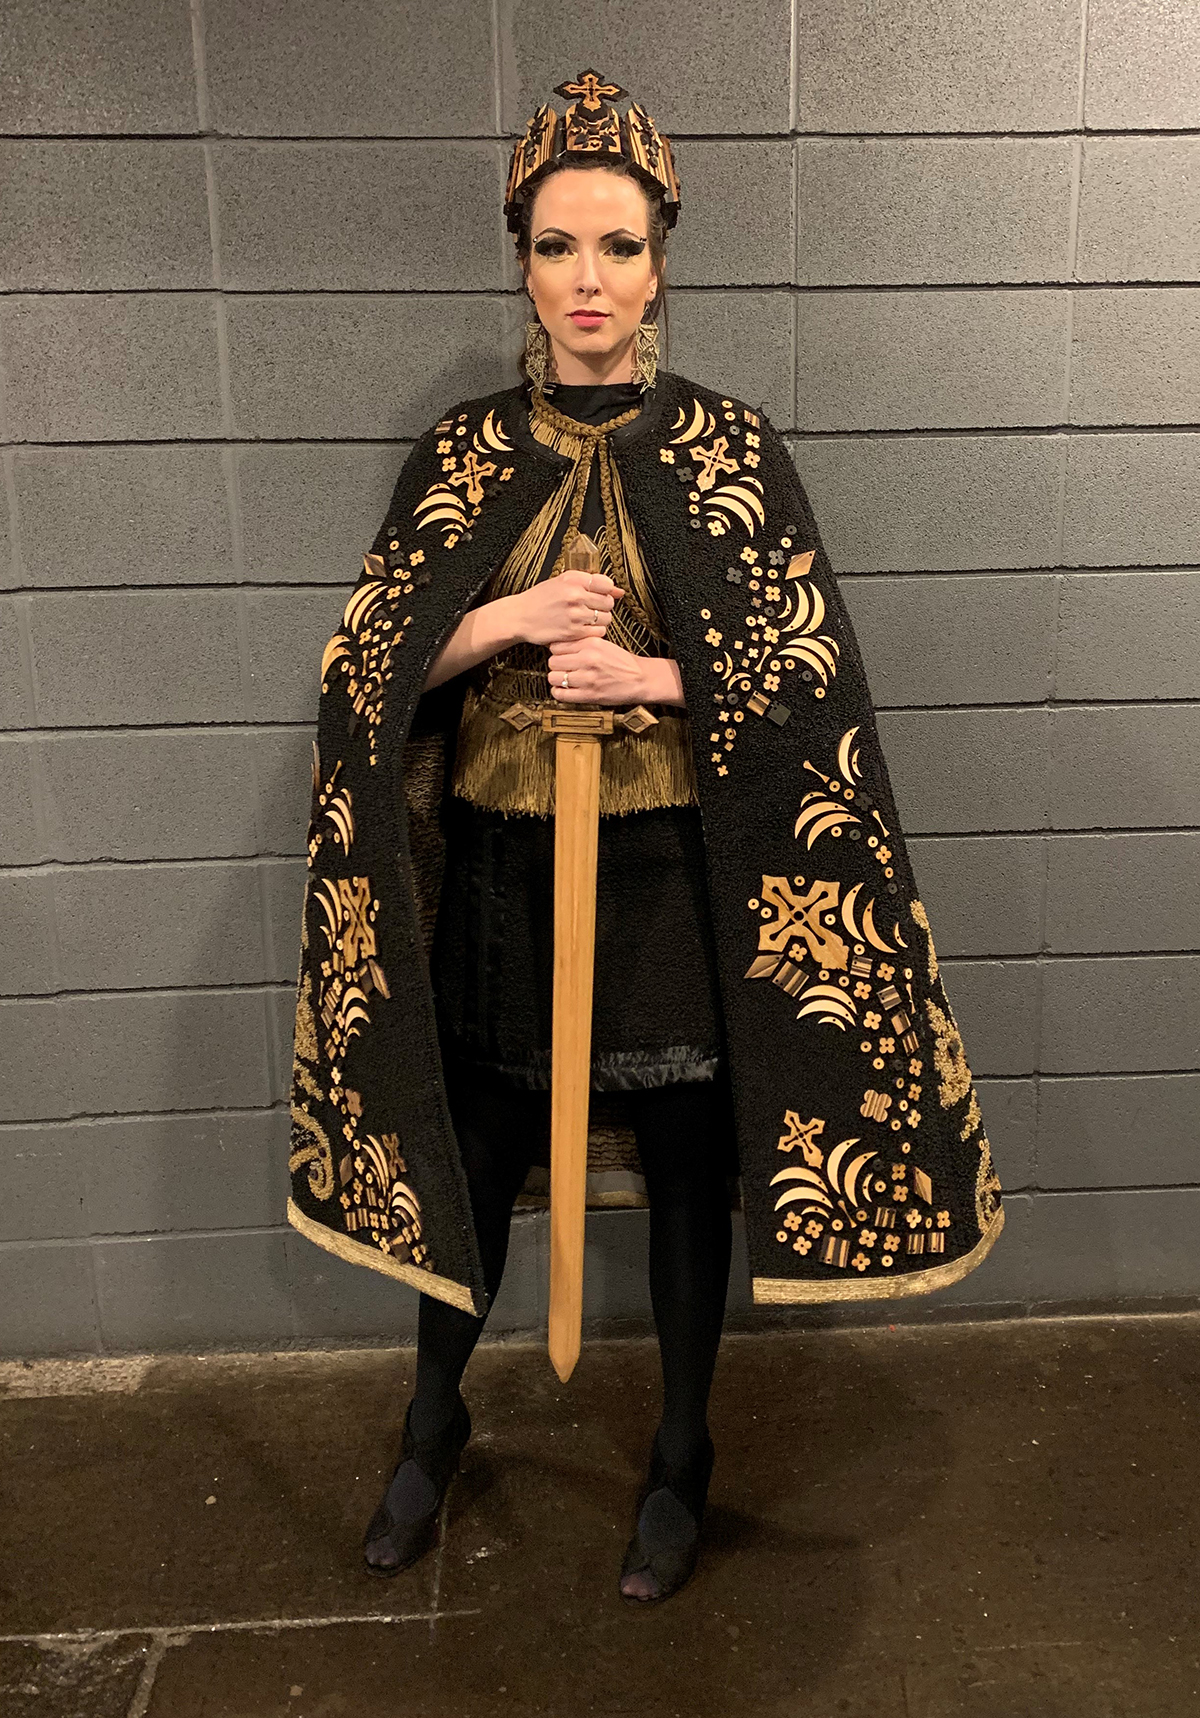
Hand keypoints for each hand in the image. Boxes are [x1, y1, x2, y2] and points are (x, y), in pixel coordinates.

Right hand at [510, 569, 623, 646]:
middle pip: (608, 602)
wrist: (520, 616)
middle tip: (592, 608)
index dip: (606, 591)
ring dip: (600, 620)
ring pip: (606, 618)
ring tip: (587, 619)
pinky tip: (584, 628)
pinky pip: (598, 632)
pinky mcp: (573, 632)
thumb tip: (618, 591)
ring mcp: (575, 615)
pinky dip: (594, 632)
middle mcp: (575, 596)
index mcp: (573, 580)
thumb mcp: (562, 582)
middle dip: (604, 606)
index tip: (598, 595)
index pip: (606, 584)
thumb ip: (589, 583)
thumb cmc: (540, 599)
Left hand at [547, 639, 683, 706]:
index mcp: (591, 643)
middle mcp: (587, 659)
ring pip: (553, 677)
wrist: (641, 679)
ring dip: (557, 679)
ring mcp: (587, 678)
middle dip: (556, 665)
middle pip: (552, 661)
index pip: (556, 645)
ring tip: (565, 679)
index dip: (557, 651)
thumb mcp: (603, 644)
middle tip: (564, 668)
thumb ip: (582, 644)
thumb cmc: (623, 662)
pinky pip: (560, 694)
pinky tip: (566, 690)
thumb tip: (558, 647)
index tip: (561, 655)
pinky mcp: (588, 695)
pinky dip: (559, 693)